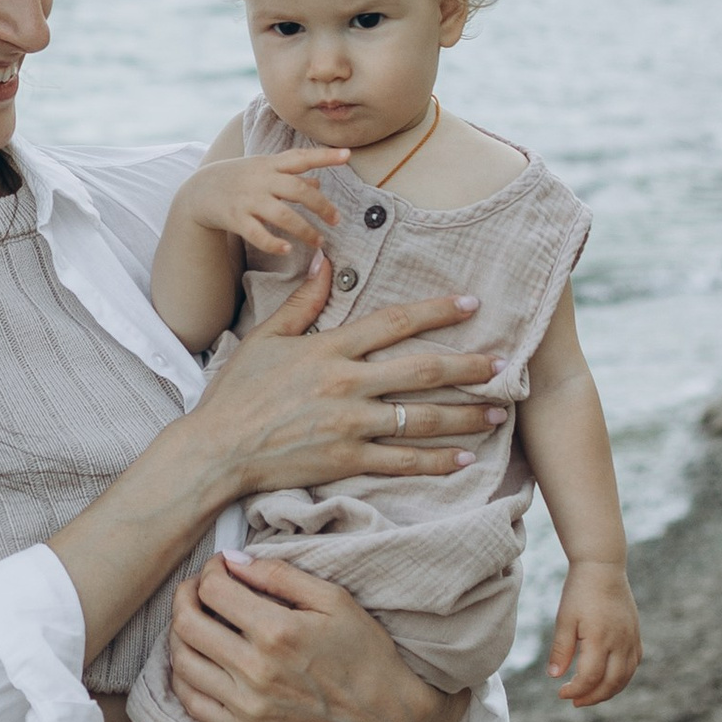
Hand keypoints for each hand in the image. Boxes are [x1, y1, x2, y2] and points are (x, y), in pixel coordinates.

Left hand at [165, 553, 469, 721]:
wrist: (384, 713)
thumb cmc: (363, 650)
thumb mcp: (332, 598)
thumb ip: (278, 575)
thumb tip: (232, 560)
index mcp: (277, 632)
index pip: (212, 589)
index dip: (211, 570)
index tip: (222, 568)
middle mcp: (256, 671)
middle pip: (187, 623)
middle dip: (186, 595)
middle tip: (200, 588)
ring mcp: (249, 707)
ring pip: (182, 662)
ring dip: (180, 634)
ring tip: (197, 621)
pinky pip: (193, 703)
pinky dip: (183, 677)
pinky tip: (198, 659)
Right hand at [174, 153, 338, 261]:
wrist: (197, 191)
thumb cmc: (237, 179)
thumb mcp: (262, 170)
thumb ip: (290, 174)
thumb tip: (318, 180)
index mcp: (269, 165)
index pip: (300, 158)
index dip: (324, 156)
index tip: (347, 155)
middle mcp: (260, 180)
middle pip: (297, 190)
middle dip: (321, 205)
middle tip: (337, 220)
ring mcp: (247, 200)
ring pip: (282, 215)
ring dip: (304, 230)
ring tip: (318, 241)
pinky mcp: (235, 218)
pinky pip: (257, 233)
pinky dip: (273, 243)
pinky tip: (287, 250)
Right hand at [193, 274, 502, 501]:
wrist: (217, 449)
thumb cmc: (238, 393)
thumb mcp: (266, 338)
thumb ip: (303, 301)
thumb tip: (325, 259)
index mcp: (330, 349)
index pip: (396, 322)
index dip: (438, 311)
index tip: (471, 303)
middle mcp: (348, 384)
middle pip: (423, 371)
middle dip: (469, 366)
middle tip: (504, 364)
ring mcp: (350, 425)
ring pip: (422, 418)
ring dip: (465, 415)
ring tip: (497, 412)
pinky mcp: (348, 460)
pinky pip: (402, 462)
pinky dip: (436, 462)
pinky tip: (464, 458)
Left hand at [548, 559, 638, 706]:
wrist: (603, 568)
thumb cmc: (579, 592)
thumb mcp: (564, 619)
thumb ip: (561, 649)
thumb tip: (555, 677)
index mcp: (600, 639)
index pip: (590, 677)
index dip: (576, 690)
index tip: (561, 693)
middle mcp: (620, 642)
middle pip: (611, 683)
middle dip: (592, 697)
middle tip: (575, 701)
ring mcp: (631, 639)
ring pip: (625, 677)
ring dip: (608, 691)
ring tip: (590, 695)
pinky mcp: (635, 634)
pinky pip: (633, 664)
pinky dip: (622, 677)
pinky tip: (608, 679)